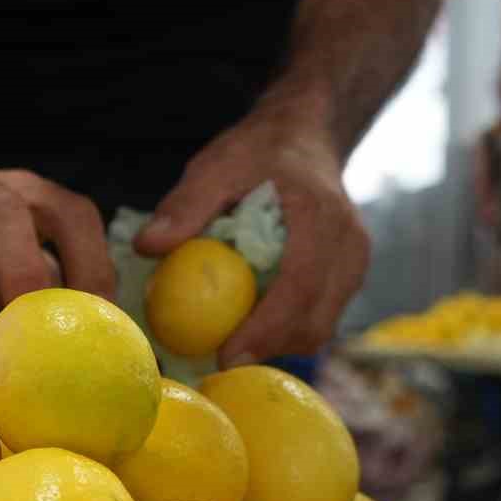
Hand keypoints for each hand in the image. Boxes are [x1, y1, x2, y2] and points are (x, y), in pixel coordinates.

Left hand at [135, 119, 369, 364]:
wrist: (306, 136)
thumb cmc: (260, 150)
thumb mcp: (218, 164)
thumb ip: (185, 204)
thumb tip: (146, 247)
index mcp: (320, 215)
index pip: (301, 284)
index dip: (266, 328)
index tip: (227, 355)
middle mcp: (349, 244)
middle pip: (316, 318)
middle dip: (269, 349)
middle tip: (218, 364)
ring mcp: (354, 262)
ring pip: (321, 325)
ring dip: (278, 345)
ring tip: (230, 348)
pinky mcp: (349, 275)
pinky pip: (320, 317)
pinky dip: (286, 331)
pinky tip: (250, 330)